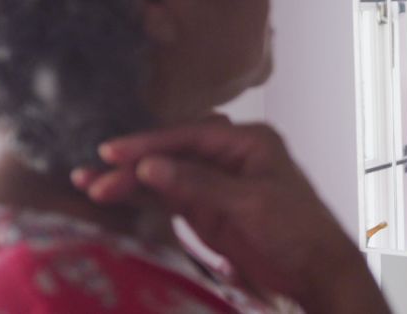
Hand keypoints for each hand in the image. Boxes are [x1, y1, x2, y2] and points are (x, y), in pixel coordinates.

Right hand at [72, 120, 388, 313]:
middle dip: (133, 162)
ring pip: (166, 175)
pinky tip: (115, 197)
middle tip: (94, 174)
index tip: (113, 152)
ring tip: (90, 186)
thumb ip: (200, 183)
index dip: (150, 143)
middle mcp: (230, 155)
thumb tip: (150, 166)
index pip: (190, 135)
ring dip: (131, 180)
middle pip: (173, 152)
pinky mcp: (207, 210)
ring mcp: (216, 183)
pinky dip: (144, 198)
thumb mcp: (251, 203)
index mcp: (248, 141)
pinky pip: (170, 198)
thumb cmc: (298, 229)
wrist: (316, 271)